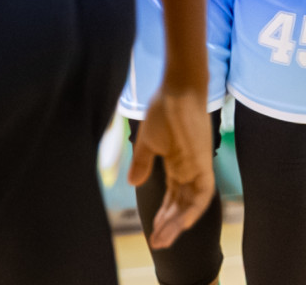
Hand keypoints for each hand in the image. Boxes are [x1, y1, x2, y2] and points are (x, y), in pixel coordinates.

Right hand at [129, 86, 214, 248]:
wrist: (177, 91)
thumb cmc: (162, 111)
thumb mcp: (147, 141)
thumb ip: (142, 163)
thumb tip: (133, 183)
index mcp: (175, 166)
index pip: (171, 199)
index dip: (162, 216)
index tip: (151, 231)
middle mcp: (188, 172)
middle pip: (180, 206)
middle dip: (167, 226)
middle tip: (155, 243)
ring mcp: (197, 169)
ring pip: (189, 205)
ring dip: (177, 223)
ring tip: (162, 239)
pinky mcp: (203, 164)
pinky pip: (202, 194)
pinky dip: (194, 209)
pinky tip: (184, 223)